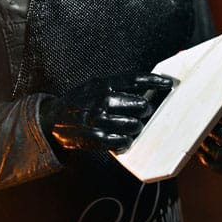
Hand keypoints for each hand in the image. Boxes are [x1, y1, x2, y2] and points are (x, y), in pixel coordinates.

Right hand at [40, 73, 172, 153]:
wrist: (52, 119)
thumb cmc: (81, 101)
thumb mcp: (95, 86)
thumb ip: (117, 86)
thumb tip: (145, 88)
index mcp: (103, 84)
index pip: (135, 80)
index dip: (154, 81)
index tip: (169, 84)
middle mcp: (102, 100)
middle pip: (140, 105)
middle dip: (146, 110)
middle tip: (144, 112)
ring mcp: (99, 119)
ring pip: (133, 124)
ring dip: (137, 127)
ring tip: (132, 127)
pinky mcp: (96, 137)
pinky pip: (122, 141)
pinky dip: (125, 141)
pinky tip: (122, 139)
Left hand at [198, 91, 221, 176]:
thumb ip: (220, 99)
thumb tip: (199, 97)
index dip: (217, 115)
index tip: (204, 112)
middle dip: (208, 132)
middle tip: (196, 127)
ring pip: (220, 153)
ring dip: (204, 146)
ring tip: (196, 139)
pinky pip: (217, 166)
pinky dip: (205, 158)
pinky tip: (200, 150)